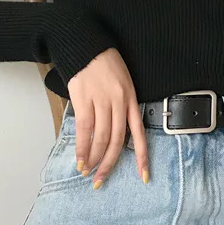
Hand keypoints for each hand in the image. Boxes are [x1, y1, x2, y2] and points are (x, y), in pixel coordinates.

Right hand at [67, 48, 148, 187]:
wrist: (87, 46)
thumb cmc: (104, 65)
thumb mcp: (122, 83)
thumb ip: (121, 106)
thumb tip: (113, 133)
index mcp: (131, 99)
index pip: (140, 133)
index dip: (142, 156)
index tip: (144, 175)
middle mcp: (119, 102)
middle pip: (117, 140)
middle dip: (109, 163)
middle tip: (101, 179)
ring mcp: (101, 101)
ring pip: (101, 137)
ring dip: (93, 158)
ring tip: (88, 171)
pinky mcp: (84, 99)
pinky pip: (84, 129)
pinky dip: (82, 147)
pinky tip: (80, 159)